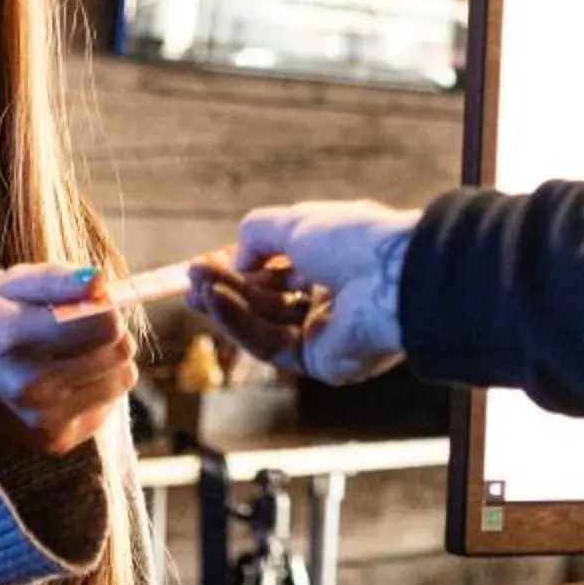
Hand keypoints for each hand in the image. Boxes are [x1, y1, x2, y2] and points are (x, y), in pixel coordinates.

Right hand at [0, 263, 139, 458]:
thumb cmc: (2, 318)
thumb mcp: (18, 285)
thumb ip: (59, 280)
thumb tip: (98, 281)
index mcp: (7, 336)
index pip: (101, 323)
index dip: (106, 306)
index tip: (88, 302)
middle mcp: (22, 385)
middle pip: (118, 349)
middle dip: (111, 330)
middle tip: (83, 326)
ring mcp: (40, 419)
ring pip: (124, 376)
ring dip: (110, 358)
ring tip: (74, 352)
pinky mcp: (57, 440)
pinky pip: (113, 402)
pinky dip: (100, 386)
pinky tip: (68, 380)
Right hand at [187, 200, 416, 386]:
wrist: (392, 277)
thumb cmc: (355, 239)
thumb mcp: (295, 222)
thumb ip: (257, 235)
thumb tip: (234, 259)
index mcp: (335, 261)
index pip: (279, 271)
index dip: (242, 269)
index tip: (205, 266)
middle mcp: (332, 297)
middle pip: (267, 300)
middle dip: (227, 291)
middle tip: (191, 283)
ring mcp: (327, 332)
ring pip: (264, 323)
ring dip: (228, 307)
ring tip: (196, 291)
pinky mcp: (320, 362)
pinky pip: (271, 344)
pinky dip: (241, 324)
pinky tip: (218, 303)